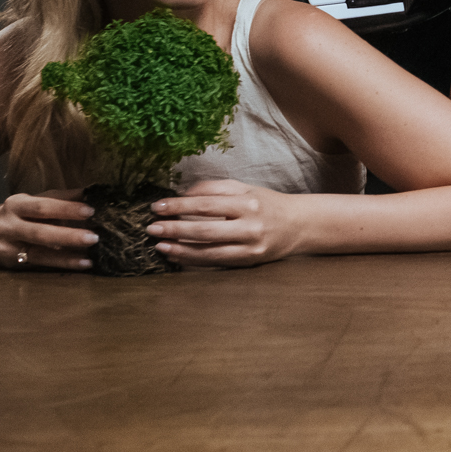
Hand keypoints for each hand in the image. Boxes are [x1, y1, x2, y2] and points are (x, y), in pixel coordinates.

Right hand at [0, 189, 95, 270]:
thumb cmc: (19, 214)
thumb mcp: (34, 201)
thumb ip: (61, 198)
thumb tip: (92, 191)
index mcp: (16, 204)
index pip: (42, 206)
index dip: (65, 209)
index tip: (90, 211)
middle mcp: (8, 225)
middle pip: (39, 232)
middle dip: (68, 235)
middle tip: (94, 237)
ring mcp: (8, 247)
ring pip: (39, 253)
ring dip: (67, 255)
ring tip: (91, 254)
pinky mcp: (12, 264)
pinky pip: (40, 265)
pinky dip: (62, 264)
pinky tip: (82, 263)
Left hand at [147, 180, 303, 266]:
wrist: (298, 225)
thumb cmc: (267, 204)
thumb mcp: (245, 188)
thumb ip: (214, 189)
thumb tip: (182, 195)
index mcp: (247, 202)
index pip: (206, 203)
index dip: (178, 205)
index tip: (157, 207)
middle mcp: (249, 225)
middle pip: (204, 229)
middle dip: (174, 229)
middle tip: (152, 228)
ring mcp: (249, 246)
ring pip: (208, 251)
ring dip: (180, 249)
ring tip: (159, 245)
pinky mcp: (249, 262)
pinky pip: (215, 262)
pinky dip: (193, 260)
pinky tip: (176, 256)